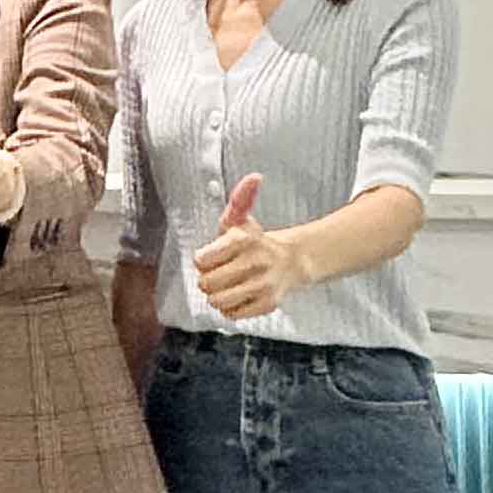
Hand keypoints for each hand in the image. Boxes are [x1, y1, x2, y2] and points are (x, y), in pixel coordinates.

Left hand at [193, 173, 307, 320]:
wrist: (292, 260)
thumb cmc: (255, 241)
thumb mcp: (241, 219)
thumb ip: (240, 198)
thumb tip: (254, 177)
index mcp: (244, 239)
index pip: (201, 260)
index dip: (203, 260)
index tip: (212, 256)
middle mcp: (255, 262)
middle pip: (206, 284)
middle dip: (208, 279)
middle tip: (220, 272)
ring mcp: (263, 285)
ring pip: (218, 301)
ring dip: (218, 295)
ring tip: (229, 285)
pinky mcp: (268, 304)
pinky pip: (232, 314)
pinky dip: (232, 308)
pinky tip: (240, 295)